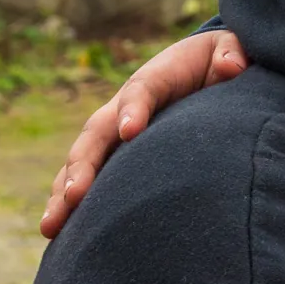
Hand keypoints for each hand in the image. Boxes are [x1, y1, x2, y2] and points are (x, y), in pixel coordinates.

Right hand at [38, 29, 247, 238]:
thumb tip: (231, 65)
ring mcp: (112, 134)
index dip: (134, 109)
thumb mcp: (228, 48)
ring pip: (81, 161)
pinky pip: (83, 180)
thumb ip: (231, 51)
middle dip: (84, 164)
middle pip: (97, 133)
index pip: (141, 91)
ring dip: (65, 192)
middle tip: (76, 195)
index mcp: (155, 79)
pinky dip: (69, 204)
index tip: (131, 132)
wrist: (198, 71)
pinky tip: (58, 235)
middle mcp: (123, 108)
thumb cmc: (216, 62)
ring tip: (53, 225)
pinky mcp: (110, 158)